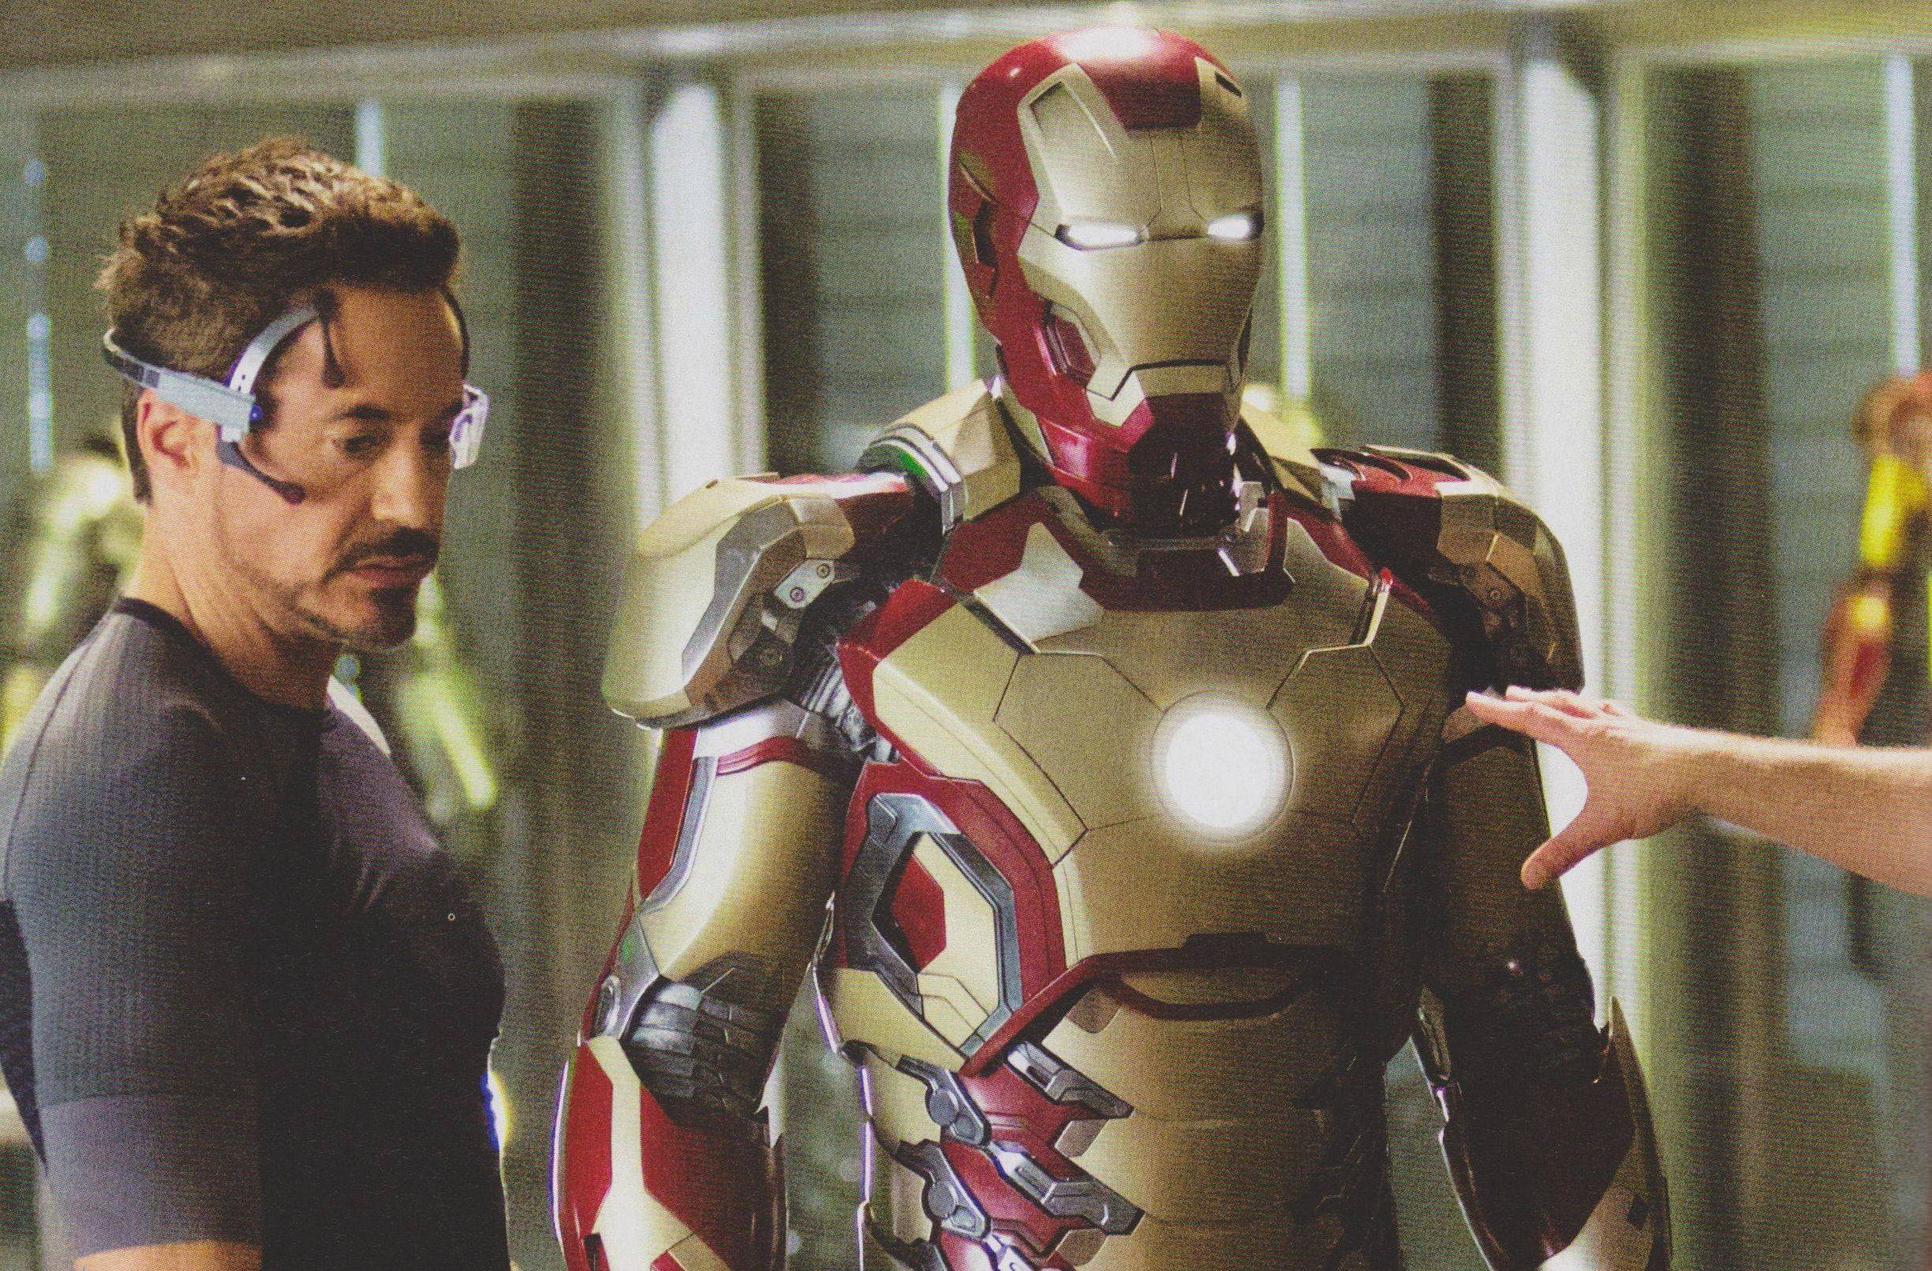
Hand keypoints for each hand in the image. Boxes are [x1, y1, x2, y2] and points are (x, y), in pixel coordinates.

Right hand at [1462, 687, 1703, 889]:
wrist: (1709, 772)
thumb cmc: (1659, 790)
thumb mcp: (1602, 825)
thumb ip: (1564, 851)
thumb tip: (1531, 875)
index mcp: (1583, 740)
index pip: (1530, 719)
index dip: (1499, 711)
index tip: (1476, 700)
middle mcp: (1602, 726)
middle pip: (1556, 704)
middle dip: (1527, 699)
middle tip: (1508, 693)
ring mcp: (1627, 727)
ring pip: (1586, 704)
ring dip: (1563, 700)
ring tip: (1553, 698)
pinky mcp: (1649, 733)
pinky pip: (1615, 714)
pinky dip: (1601, 710)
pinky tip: (1609, 717)